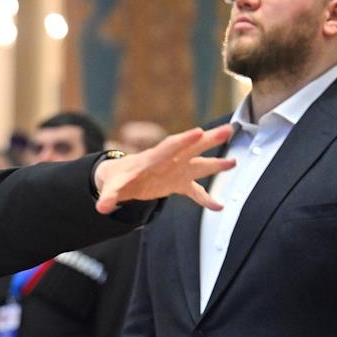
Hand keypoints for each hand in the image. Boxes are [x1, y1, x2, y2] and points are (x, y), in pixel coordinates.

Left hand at [94, 125, 235, 214]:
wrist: (120, 179)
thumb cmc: (117, 178)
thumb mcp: (111, 186)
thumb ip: (109, 196)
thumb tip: (101, 207)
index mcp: (152, 159)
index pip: (168, 147)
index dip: (183, 140)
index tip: (197, 131)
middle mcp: (168, 162)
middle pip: (190, 148)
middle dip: (208, 140)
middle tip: (228, 128)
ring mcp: (175, 171)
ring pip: (198, 165)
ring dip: (215, 164)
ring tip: (234, 162)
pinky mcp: (178, 183)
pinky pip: (195, 191)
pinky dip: (206, 199)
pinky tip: (219, 207)